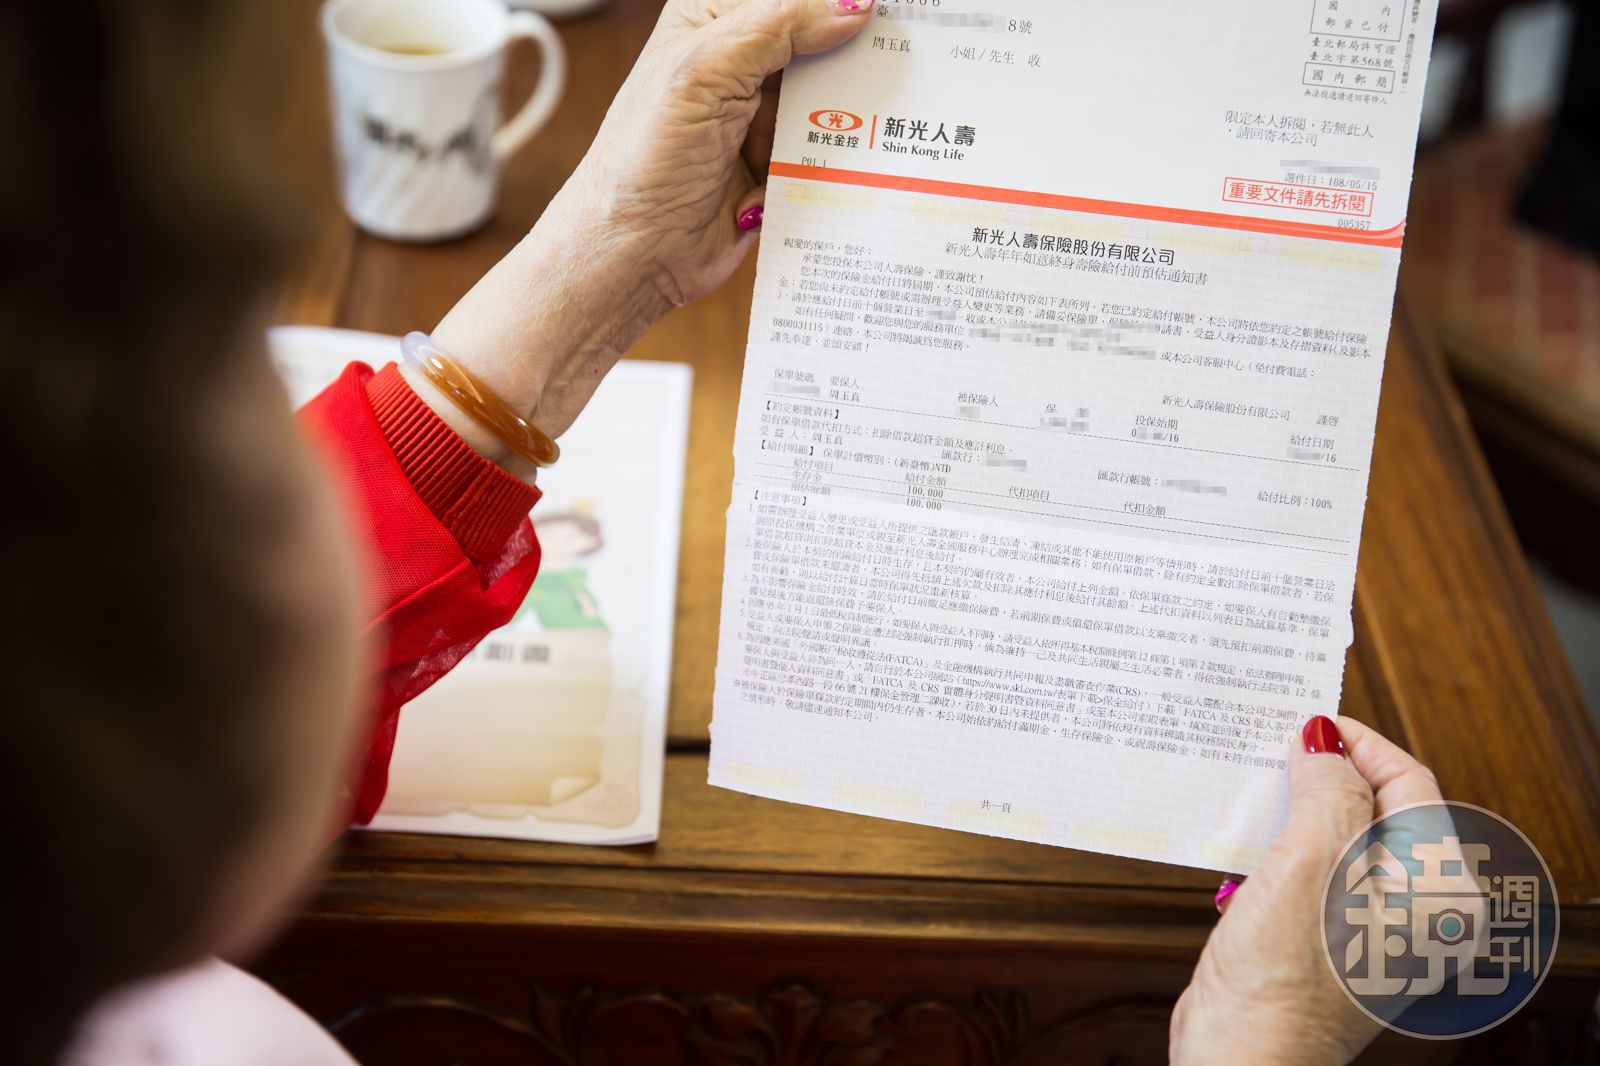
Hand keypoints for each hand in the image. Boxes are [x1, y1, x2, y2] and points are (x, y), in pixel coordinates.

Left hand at [421, 0, 873, 470]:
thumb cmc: (641, 162)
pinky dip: (856, 149)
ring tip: (908, 100)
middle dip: (863, 44)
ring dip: (865, 101)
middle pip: (825, 33)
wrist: (634, 256)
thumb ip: (779, 24)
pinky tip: (884, 148)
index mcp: (715, 16)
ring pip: (839, 90)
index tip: (888, 8)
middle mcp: (743, 59)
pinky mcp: (784, 162)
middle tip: (916, 48)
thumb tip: (853, 3)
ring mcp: (766, 113)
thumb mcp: (705, 72)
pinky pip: (837, 145)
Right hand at [1169, 716, 1444, 1064]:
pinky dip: (1284, 851)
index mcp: (1436, 891)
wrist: (1243, 1063)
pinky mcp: (1333, 941)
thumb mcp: (1308, 861)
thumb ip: (1327, 790)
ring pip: (1341, 839)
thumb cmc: (1283, 982)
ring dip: (1297, 812)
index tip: (1306, 723)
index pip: (1410, 783)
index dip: (1357, 744)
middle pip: (1377, 809)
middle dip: (1323, 776)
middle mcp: (1417, 910)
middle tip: (1275, 750)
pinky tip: (1247, 847)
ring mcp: (1376, 930)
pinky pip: (1317, 873)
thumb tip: (1324, 741)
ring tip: (1255, 796)